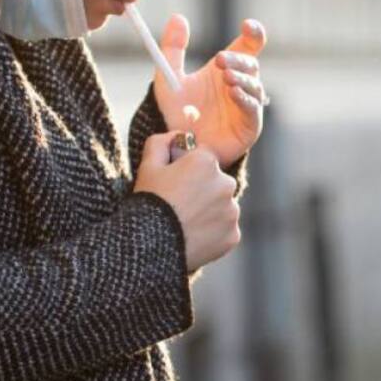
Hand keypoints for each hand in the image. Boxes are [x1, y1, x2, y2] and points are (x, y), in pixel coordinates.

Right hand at [134, 133, 240, 272]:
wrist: (151, 245)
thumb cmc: (149, 201)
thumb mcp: (148, 164)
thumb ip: (162, 142)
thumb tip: (177, 136)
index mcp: (207, 162)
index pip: (204, 159)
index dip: (187, 170)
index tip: (175, 184)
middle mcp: (226, 183)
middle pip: (216, 182)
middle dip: (202, 190)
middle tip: (179, 205)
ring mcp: (232, 211)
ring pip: (222, 206)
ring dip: (209, 211)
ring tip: (185, 223)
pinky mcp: (233, 235)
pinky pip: (225, 229)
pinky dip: (213, 233)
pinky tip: (193, 236)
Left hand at [152, 15, 268, 168]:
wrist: (178, 144)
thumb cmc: (177, 111)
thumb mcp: (168, 77)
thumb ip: (172, 48)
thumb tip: (178, 17)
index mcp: (227, 68)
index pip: (248, 46)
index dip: (253, 34)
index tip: (248, 25)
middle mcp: (241, 84)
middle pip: (250, 64)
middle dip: (237, 60)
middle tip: (218, 60)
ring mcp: (247, 105)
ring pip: (254, 86)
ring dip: (242, 79)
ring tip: (226, 77)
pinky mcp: (249, 126)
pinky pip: (252, 110)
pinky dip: (245, 100)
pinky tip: (233, 93)